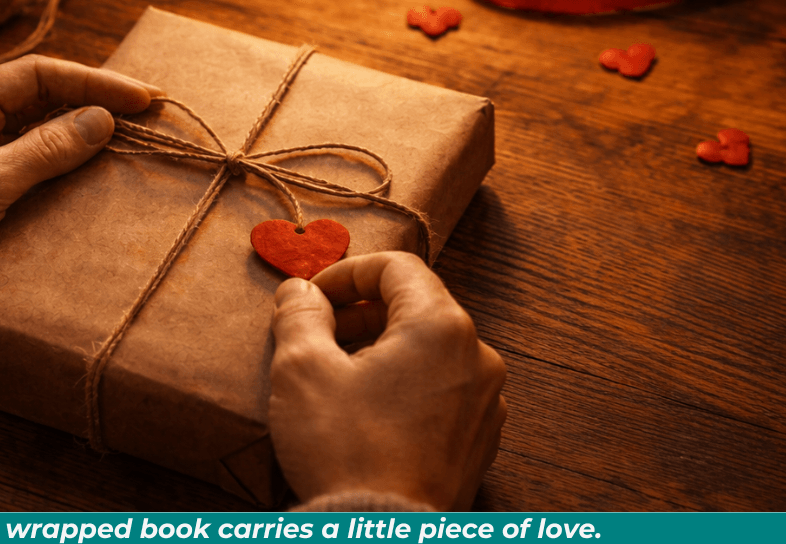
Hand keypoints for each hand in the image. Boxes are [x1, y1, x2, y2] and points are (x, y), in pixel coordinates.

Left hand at [0, 55, 160, 364]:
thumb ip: (45, 150)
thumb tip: (101, 119)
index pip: (38, 75)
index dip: (95, 82)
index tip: (145, 98)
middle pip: (36, 101)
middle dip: (91, 106)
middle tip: (145, 119)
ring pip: (29, 138)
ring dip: (74, 142)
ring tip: (123, 151)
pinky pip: (18, 175)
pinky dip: (53, 177)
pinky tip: (81, 191)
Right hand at [267, 252, 506, 509]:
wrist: (381, 535)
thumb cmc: (345, 452)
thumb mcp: (302, 370)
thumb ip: (299, 315)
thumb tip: (300, 291)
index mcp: (442, 326)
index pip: (397, 267)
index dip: (345, 273)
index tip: (311, 297)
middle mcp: (478, 357)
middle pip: (416, 307)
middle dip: (360, 313)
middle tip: (316, 336)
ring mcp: (486, 402)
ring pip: (430, 351)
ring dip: (382, 350)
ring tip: (338, 378)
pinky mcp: (480, 440)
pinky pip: (443, 392)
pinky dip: (406, 386)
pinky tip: (368, 413)